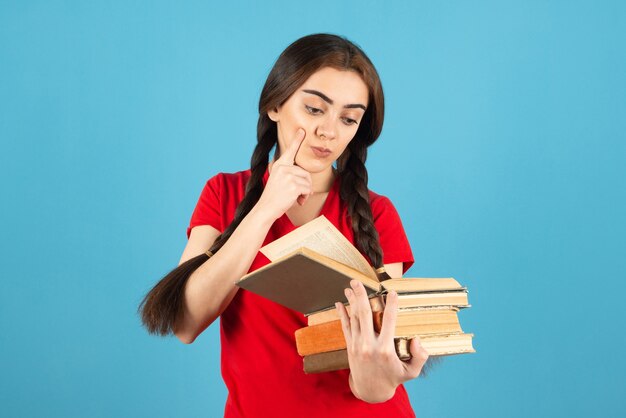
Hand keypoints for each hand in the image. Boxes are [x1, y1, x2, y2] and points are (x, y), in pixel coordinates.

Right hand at [256, 128, 312, 219]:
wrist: (266, 208)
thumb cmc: (274, 197)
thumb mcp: (279, 180)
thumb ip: (289, 173)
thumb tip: (305, 176)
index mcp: (279, 165)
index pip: (290, 150)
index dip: (297, 140)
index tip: (302, 131)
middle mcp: (283, 168)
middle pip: (305, 172)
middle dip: (306, 185)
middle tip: (299, 194)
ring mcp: (288, 176)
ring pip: (308, 182)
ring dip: (305, 192)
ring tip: (297, 198)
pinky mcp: (293, 185)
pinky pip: (308, 189)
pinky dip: (305, 197)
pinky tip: (298, 201)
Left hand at [336, 280, 429, 402]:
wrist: (371, 390)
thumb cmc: (393, 378)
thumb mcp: (411, 372)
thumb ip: (419, 357)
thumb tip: (416, 340)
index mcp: (385, 349)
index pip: (389, 321)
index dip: (391, 305)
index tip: (392, 292)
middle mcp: (369, 345)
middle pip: (364, 314)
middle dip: (361, 295)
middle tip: (357, 281)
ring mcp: (357, 345)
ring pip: (354, 318)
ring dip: (351, 301)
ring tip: (350, 287)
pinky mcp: (350, 346)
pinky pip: (345, 326)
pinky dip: (342, 314)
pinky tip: (339, 303)